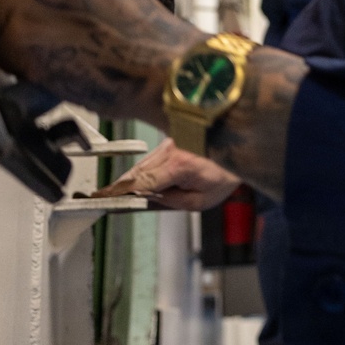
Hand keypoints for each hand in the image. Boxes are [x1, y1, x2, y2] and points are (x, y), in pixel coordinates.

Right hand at [94, 138, 239, 209]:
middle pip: (137, 172)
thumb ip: (173, 202)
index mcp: (181, 165)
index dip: (123, 192)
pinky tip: (136, 184)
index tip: (108, 198)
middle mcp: (172, 150)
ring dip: (131, 181)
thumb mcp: (201, 201)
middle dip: (122, 188)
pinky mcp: (170, 142)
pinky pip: (149, 160)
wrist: (239, 151)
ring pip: (141, 165)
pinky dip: (141, 172)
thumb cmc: (225, 176)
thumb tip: (148, 200)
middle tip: (106, 200)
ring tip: (119, 195)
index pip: (144, 181)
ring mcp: (170, 143)